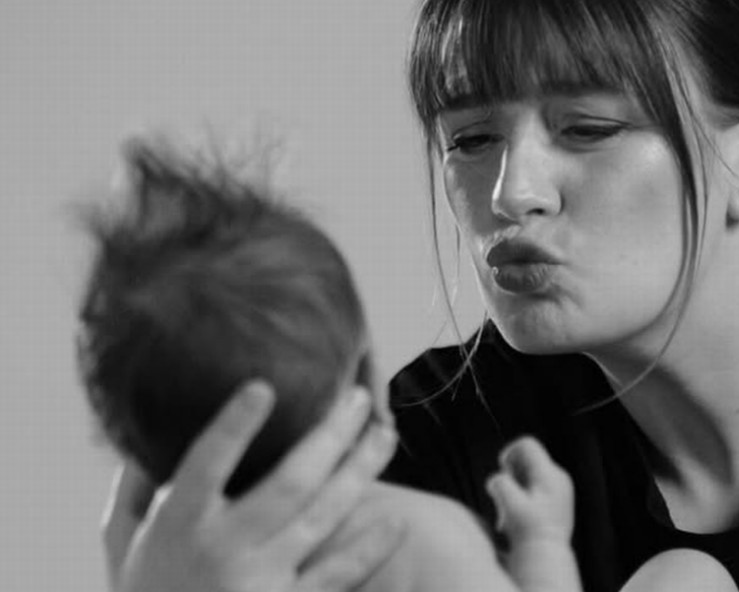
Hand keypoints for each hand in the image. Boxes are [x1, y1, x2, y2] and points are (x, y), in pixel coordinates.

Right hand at [103, 382, 403, 591]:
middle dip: (331, 435)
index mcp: (177, 525)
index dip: (234, 427)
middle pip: (290, 483)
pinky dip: (370, 549)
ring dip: (360, 472)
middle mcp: (223, 550)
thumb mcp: (121, 544)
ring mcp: (260, 581)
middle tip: (357, 397)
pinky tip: (397, 519)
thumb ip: (133, 491)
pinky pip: (338, 574)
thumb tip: (147, 434)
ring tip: (385, 433)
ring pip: (324, 517)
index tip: (263, 386)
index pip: (206, 465)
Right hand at [485, 436, 573, 544]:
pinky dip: (521, 499)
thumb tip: (496, 479)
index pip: (527, 445)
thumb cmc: (530, 532)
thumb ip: (500, 485)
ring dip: (513, 490)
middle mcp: (557, 478)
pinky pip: (534, 490)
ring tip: (507, 513)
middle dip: (509, 475)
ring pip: (528, 477)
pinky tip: (515, 518)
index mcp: (549, 474)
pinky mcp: (556, 502)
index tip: (501, 470)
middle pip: (526, 461)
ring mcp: (559, 490)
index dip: (509, 452)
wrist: (548, 556)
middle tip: (503, 497)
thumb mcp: (510, 505)